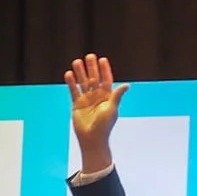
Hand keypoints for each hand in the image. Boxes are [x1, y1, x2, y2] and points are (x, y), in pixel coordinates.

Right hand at [65, 53, 126, 167]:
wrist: (92, 139)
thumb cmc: (104, 125)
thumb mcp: (112, 109)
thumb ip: (117, 96)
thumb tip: (127, 85)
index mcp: (107, 97)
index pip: (106, 80)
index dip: (105, 70)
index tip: (102, 60)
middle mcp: (97, 96)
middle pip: (94, 78)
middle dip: (92, 68)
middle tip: (89, 56)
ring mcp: (86, 99)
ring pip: (83, 83)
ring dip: (80, 73)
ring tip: (76, 62)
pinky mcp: (77, 104)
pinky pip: (74, 91)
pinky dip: (71, 83)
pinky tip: (69, 74)